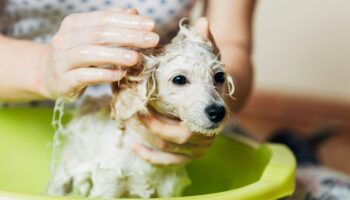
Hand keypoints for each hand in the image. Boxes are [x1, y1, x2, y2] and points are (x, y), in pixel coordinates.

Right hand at [40, 8, 158, 98]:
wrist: (49, 76)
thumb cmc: (78, 54)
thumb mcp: (92, 37)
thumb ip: (112, 24)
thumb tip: (135, 13)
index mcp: (73, 23)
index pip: (104, 18)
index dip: (128, 21)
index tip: (151, 25)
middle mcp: (64, 39)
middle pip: (99, 34)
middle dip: (128, 36)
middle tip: (152, 40)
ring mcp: (61, 60)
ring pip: (88, 54)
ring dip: (115, 54)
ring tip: (136, 58)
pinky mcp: (63, 81)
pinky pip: (83, 76)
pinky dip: (103, 74)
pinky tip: (120, 75)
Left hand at [131, 18, 217, 165]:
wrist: (218, 96)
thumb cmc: (210, 78)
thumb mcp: (209, 61)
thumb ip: (206, 45)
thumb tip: (202, 23)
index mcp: (211, 119)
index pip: (182, 130)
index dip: (158, 123)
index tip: (138, 109)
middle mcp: (205, 139)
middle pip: (170, 142)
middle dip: (146, 129)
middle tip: (127, 113)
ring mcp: (197, 150)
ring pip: (165, 151)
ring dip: (144, 138)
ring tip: (127, 121)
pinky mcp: (188, 155)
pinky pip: (166, 161)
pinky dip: (149, 155)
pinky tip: (133, 144)